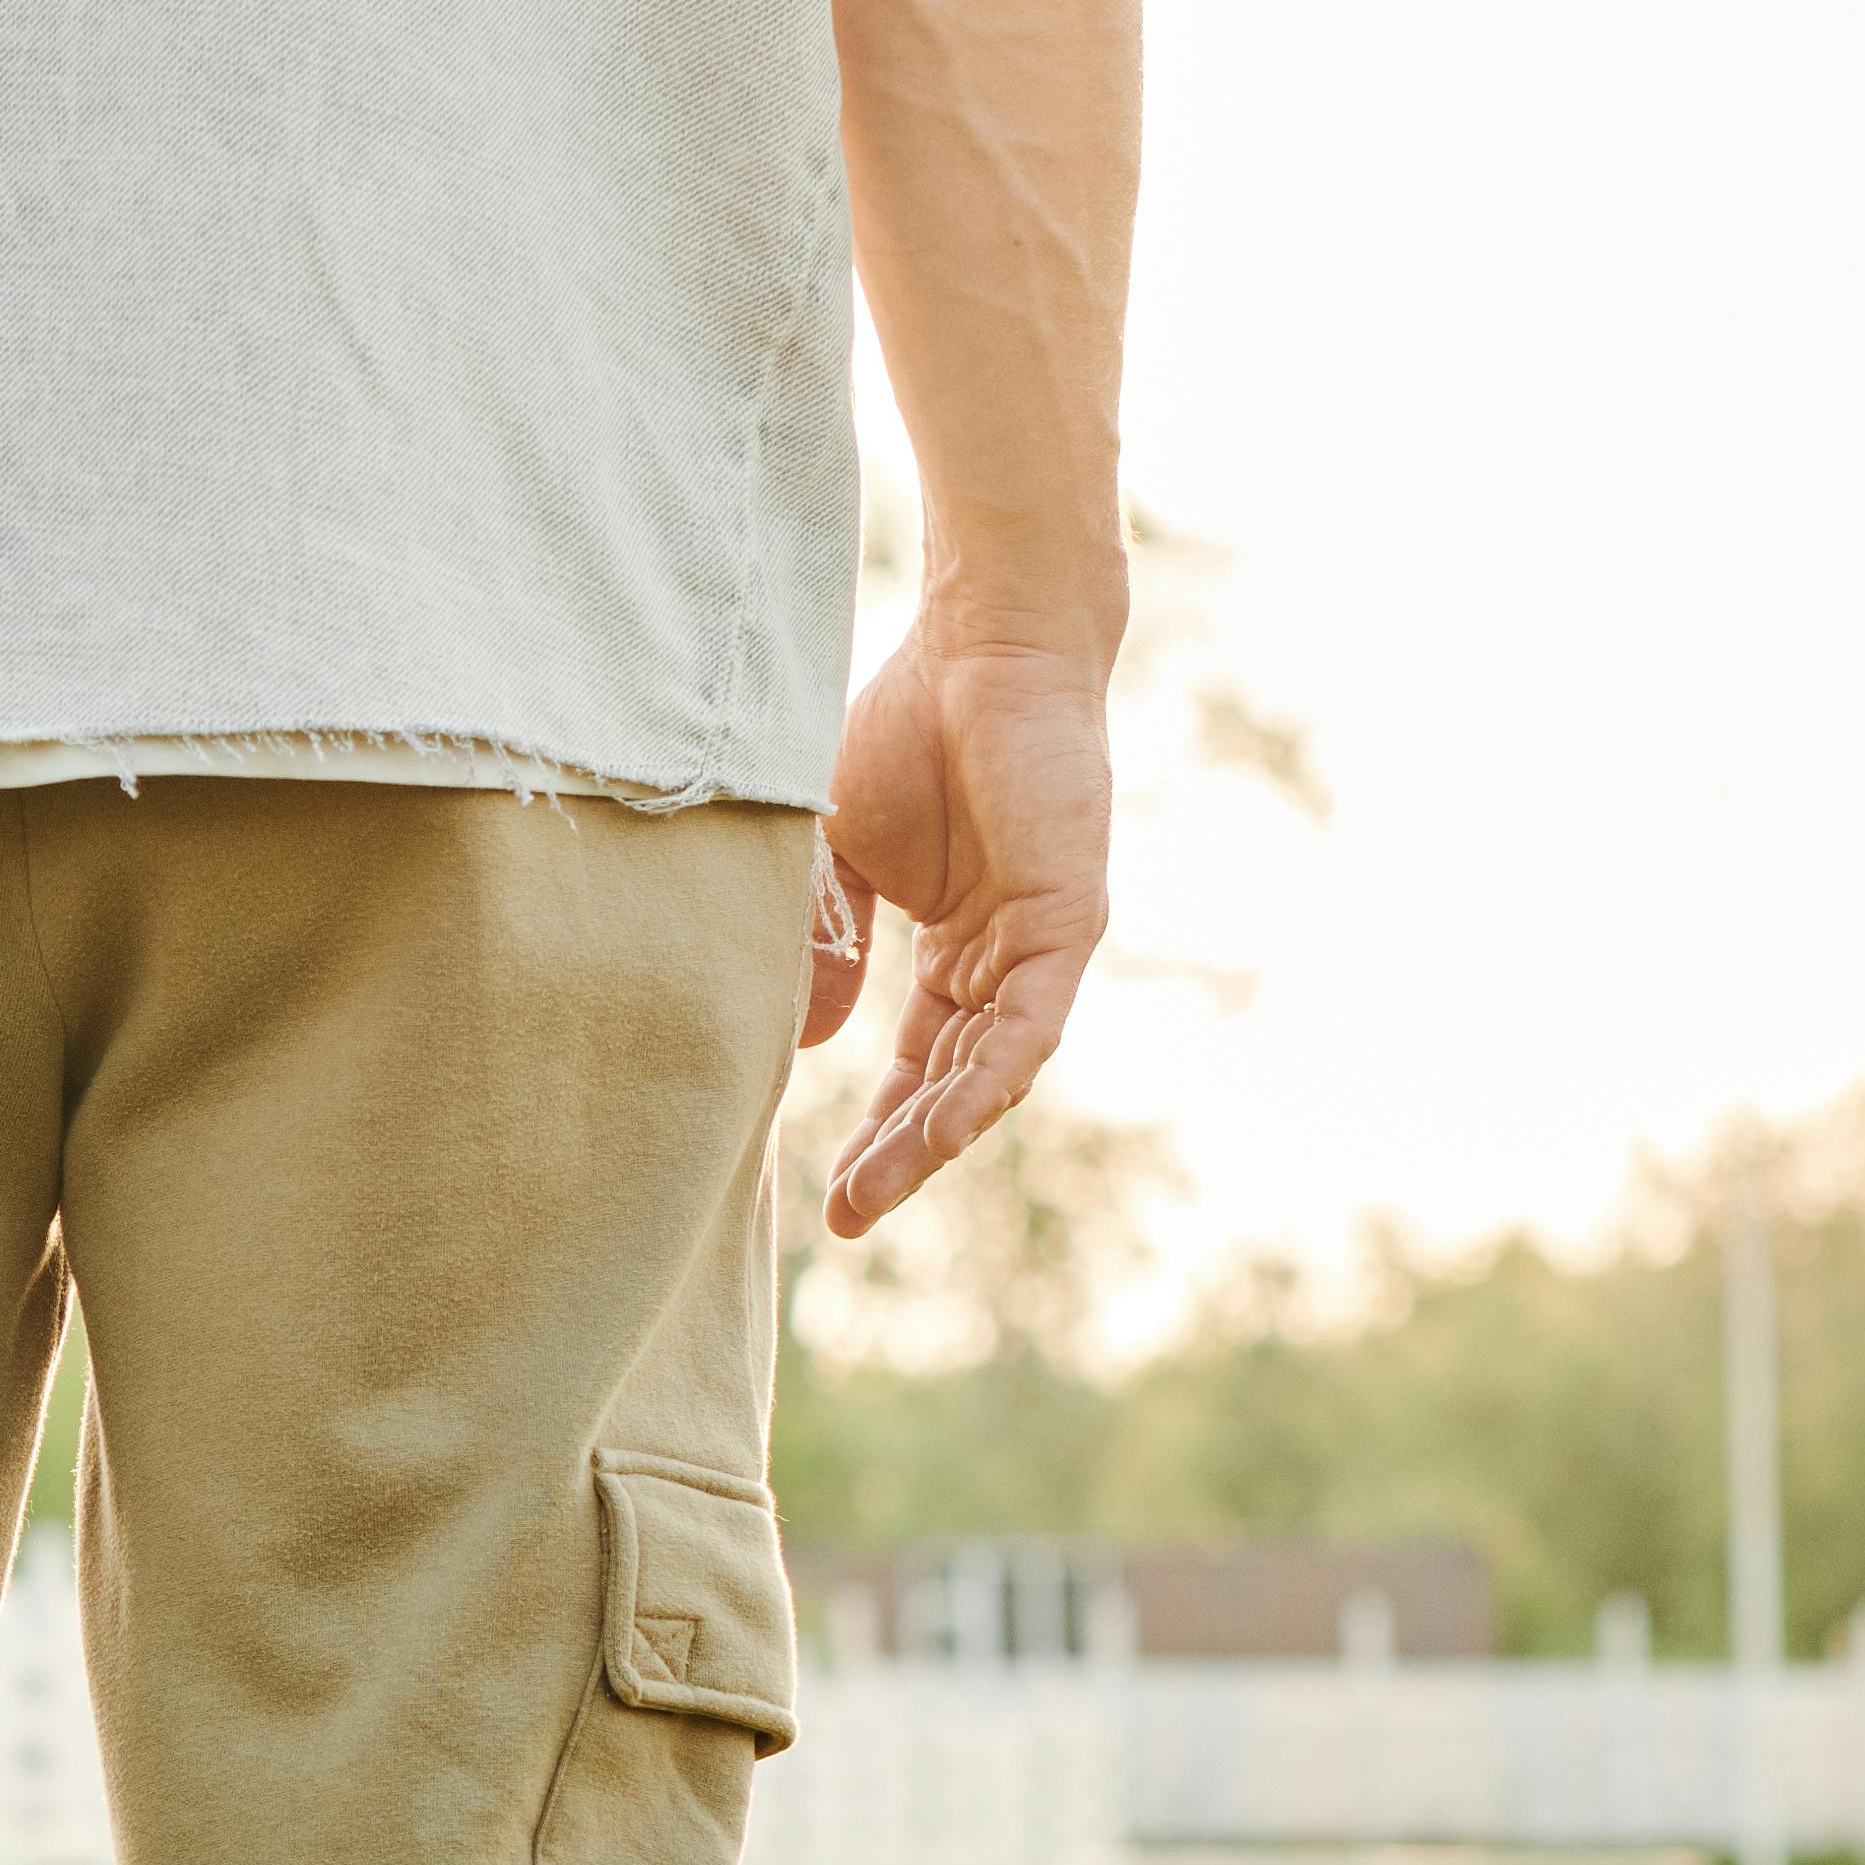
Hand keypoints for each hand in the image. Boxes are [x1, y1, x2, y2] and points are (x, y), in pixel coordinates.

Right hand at [808, 622, 1111, 1236]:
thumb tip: (796, 1047)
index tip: (831, 1196)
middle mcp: (1004, 956)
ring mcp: (1040, 944)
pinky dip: (986, 1082)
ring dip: (937, 1138)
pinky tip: (941, 1133)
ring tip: (876, 1195)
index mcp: (956, 944)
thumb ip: (819, 945)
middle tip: (850, 1220)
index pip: (921, 1059)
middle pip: (953, 1081)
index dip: (877, 1126)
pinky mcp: (1068, 922)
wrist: (979, 644)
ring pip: (992, 1069)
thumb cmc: (907, 726)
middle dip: (900, 1154)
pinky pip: (1027, 1027)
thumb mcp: (834, 858)